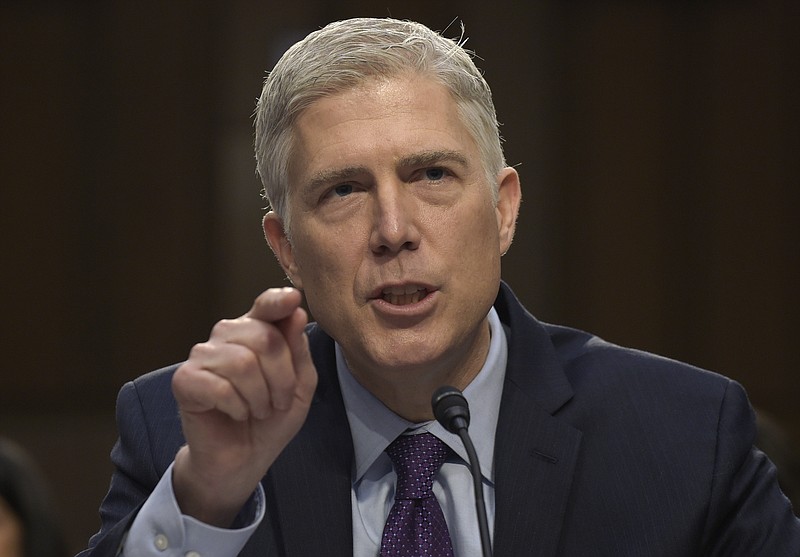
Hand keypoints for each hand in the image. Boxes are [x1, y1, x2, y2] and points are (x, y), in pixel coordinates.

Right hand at [170, 287, 316, 525]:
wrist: (242, 459)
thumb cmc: (271, 418)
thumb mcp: (300, 386)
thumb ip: (298, 350)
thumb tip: (295, 311)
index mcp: (256, 331)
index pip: (266, 305)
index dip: (278, 300)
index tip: (293, 299)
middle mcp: (227, 336)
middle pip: (264, 338)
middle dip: (281, 378)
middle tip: (278, 402)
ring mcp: (203, 355)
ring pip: (243, 363)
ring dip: (260, 397)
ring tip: (258, 410)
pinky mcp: (184, 380)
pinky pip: (220, 387)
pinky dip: (238, 407)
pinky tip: (237, 414)